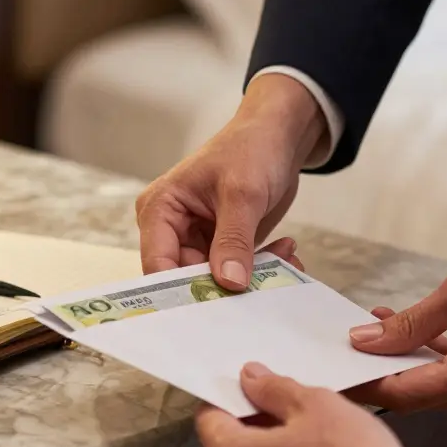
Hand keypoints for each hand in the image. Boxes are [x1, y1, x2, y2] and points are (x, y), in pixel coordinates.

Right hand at [136, 73, 325, 288]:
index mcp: (160, 210)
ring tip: (286, 262)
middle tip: (262, 287)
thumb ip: (233, 240)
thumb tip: (229, 283)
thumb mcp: (242, 194)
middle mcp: (173, 229)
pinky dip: (263, 269)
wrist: (280, 136)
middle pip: (187, 279)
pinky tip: (287, 254)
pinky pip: (238, 271)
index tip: (212, 310)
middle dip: (226, 286)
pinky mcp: (223, 245)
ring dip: (252, 277)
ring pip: (217, 279)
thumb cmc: (251, 148)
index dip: (181, 290)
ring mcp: (199, 239)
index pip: (158, 264)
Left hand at [346, 211, 446, 412]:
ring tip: (369, 329)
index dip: (364, 383)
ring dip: (401, 362)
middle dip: (378, 371)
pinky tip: (404, 331)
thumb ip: (410, 323)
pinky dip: (427, 358)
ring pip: (432, 388)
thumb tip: (365, 342)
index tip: (331, 373)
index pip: (406, 392)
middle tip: (340, 349)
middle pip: (417, 395)